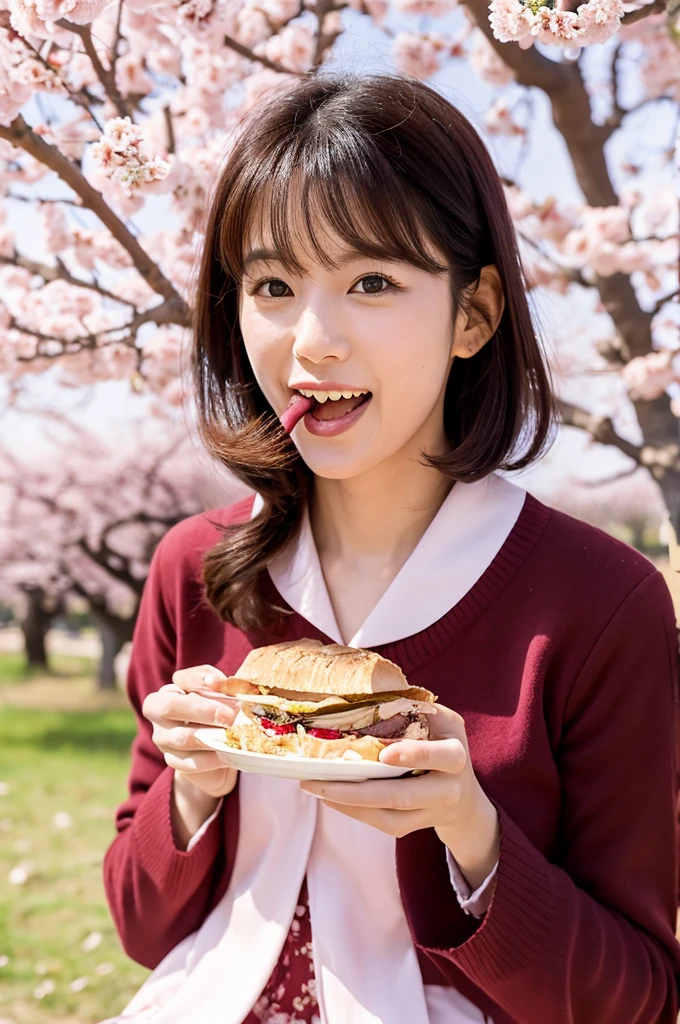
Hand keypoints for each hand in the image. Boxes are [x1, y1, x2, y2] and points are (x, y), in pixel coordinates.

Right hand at [142, 664, 238, 799]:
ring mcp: (163, 741)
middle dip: (204, 711)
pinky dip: (213, 758)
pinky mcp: (174, 762)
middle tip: (231, 716)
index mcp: (166, 692)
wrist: (214, 744)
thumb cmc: (214, 709)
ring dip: (212, 735)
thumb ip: (215, 680)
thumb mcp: (216, 689)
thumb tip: (213, 680)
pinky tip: (229, 753)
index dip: (201, 681)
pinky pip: (192, 762)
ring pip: (182, 737)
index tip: (224, 686)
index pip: (180, 680)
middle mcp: (158, 716)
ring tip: (235, 734)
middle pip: (171, 707)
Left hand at [299, 705, 498, 889]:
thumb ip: (413, 708)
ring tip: (315, 787)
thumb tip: (366, 692)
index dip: (413, 756)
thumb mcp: (440, 720)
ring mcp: (431, 813)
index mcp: (455, 755)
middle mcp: (448, 789)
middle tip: (320, 779)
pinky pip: (384, 825)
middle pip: (403, 796)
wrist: (464, 797)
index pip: (439, 756)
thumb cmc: (443, 744)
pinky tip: (330, 797)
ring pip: (389, 816)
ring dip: (348, 804)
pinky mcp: (414, 827)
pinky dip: (354, 812)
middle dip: (358, 791)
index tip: (384, 755)